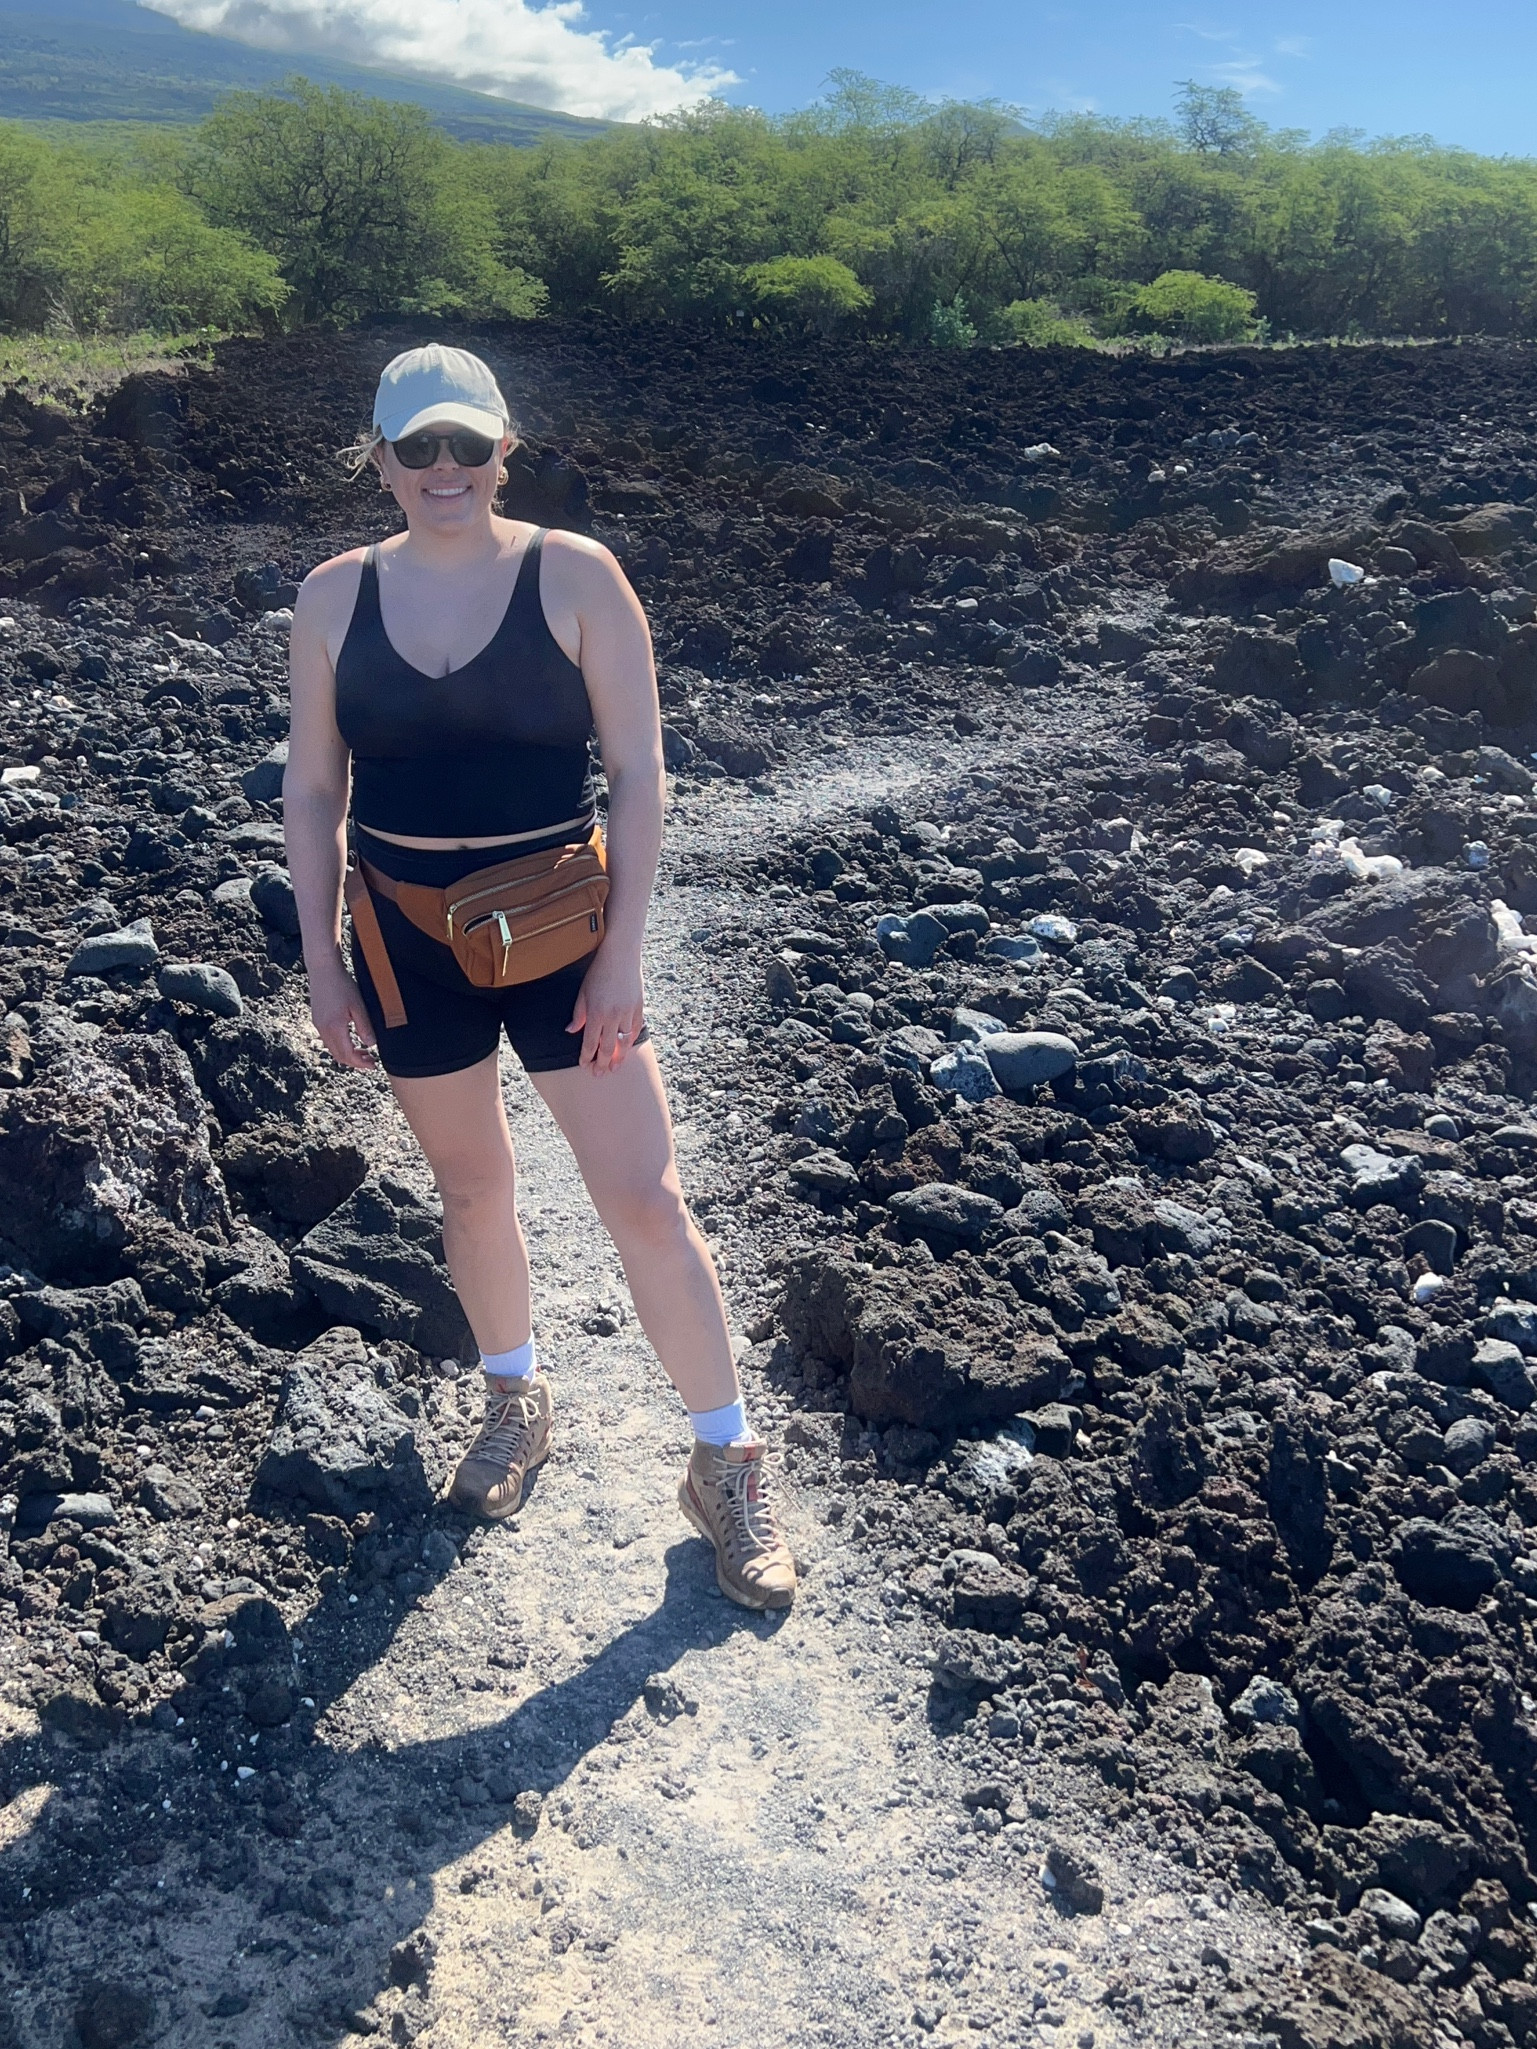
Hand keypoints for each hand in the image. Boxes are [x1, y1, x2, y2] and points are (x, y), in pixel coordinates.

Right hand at [308, 958, 378, 1069]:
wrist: (323, 969)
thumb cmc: (342, 984)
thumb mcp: (358, 1006)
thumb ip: (364, 1027)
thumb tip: (371, 1045)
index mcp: (334, 1027)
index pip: (347, 1055)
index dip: (361, 1063)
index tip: (373, 1065)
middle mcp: (323, 1029)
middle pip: (338, 1055)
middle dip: (355, 1062)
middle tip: (371, 1061)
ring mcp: (318, 1024)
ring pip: (333, 1049)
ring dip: (348, 1054)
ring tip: (364, 1052)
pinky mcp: (317, 1019)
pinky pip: (329, 1040)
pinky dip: (341, 1045)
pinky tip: (352, 1039)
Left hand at [567, 941, 644, 1071]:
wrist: (620, 955)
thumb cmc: (598, 972)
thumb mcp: (582, 992)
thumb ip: (578, 1014)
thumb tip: (571, 1031)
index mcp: (595, 1013)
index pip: (590, 1043)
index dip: (587, 1057)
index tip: (585, 1066)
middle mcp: (612, 1016)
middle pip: (608, 1047)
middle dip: (603, 1063)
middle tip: (599, 1074)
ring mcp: (627, 1013)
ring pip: (623, 1042)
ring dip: (619, 1058)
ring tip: (615, 1068)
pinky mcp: (639, 1008)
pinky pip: (635, 1030)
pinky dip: (630, 1041)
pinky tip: (626, 1049)